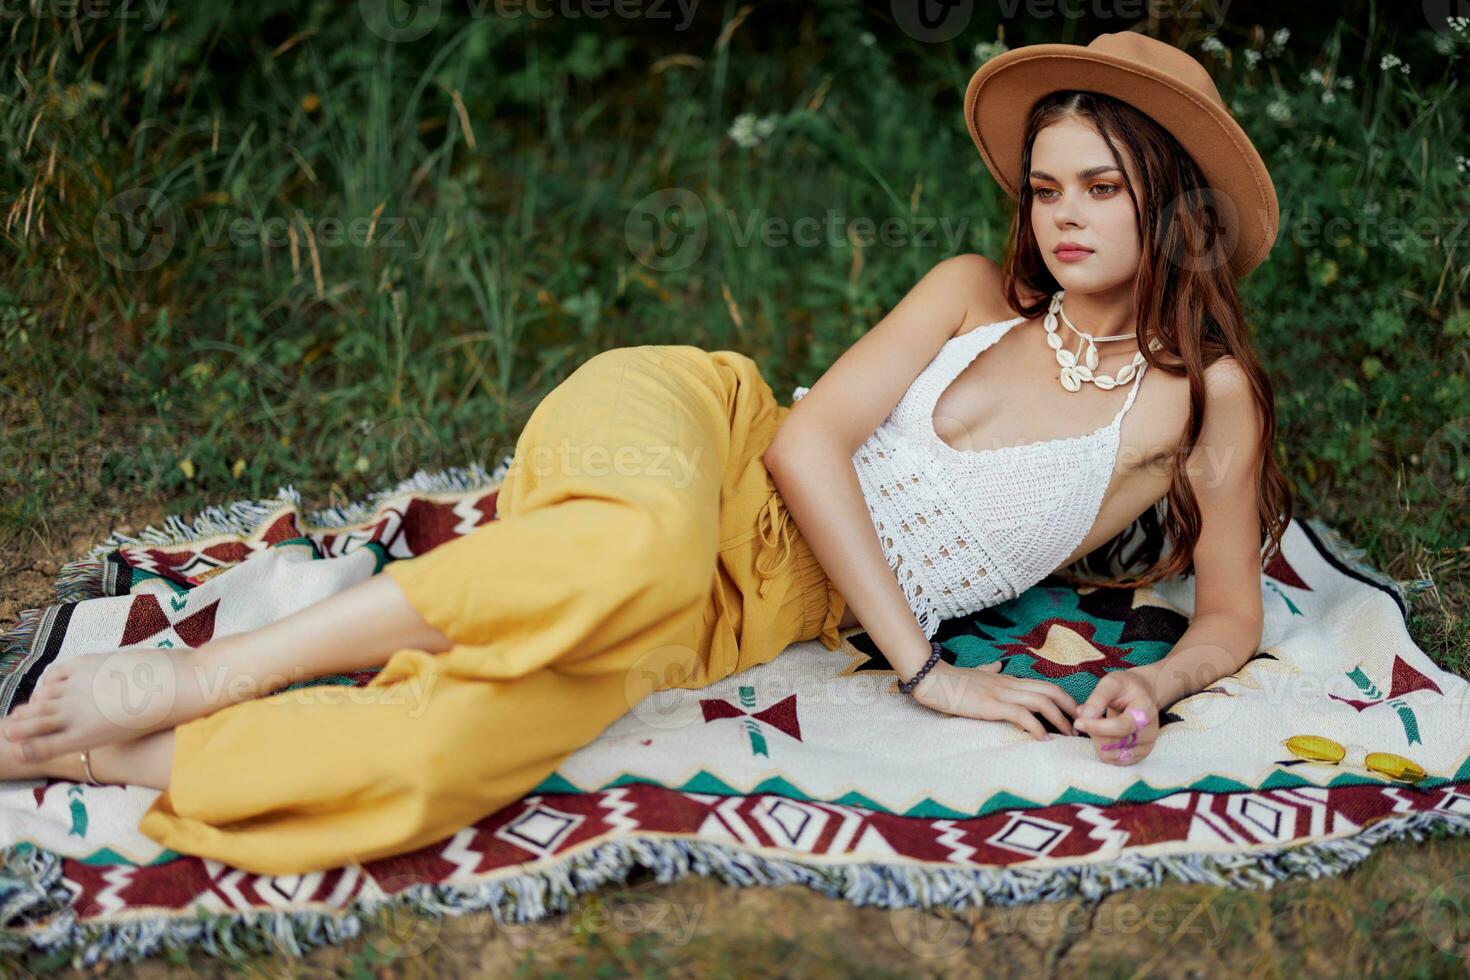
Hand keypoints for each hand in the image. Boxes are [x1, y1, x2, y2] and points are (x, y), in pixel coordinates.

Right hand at [910, 660, 1077, 739]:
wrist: (932, 678)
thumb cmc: (951, 679)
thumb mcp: (975, 673)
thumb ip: (989, 670)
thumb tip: (997, 664)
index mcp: (1007, 679)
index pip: (1044, 685)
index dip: (1063, 699)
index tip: (1073, 715)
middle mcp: (1009, 684)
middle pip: (1051, 691)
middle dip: (1070, 708)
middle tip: (1081, 726)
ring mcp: (1001, 693)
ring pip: (1042, 702)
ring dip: (1059, 719)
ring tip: (1068, 735)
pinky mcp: (991, 705)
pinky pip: (1021, 715)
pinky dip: (1036, 727)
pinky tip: (1043, 739)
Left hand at [1074, 670, 1158, 764]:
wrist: (1141, 695)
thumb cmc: (1124, 687)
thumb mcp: (1110, 683)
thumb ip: (1097, 699)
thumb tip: (1084, 716)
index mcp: (1145, 711)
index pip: (1121, 726)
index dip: (1098, 727)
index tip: (1078, 722)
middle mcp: (1150, 731)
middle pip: (1116, 743)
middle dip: (1094, 733)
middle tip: (1084, 719)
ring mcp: (1146, 745)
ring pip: (1113, 755)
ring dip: (1097, 742)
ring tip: (1093, 726)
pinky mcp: (1140, 754)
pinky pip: (1115, 761)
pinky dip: (1103, 750)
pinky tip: (1100, 736)